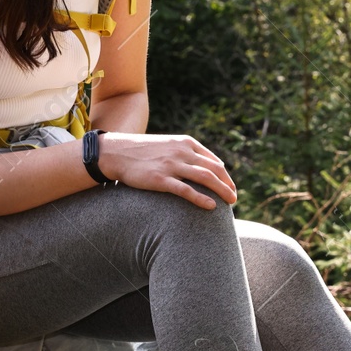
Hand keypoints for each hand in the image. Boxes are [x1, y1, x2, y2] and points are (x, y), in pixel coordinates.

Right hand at [98, 133, 237, 208]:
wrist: (115, 152)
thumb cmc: (143, 151)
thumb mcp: (168, 145)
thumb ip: (187, 153)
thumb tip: (207, 166)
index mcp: (185, 143)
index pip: (213, 161)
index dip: (225, 176)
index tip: (230, 188)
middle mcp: (181, 152)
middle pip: (214, 169)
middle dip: (228, 185)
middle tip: (234, 198)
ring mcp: (171, 165)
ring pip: (205, 178)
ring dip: (222, 191)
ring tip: (230, 202)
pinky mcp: (160, 179)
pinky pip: (186, 190)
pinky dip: (201, 198)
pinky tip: (211, 206)